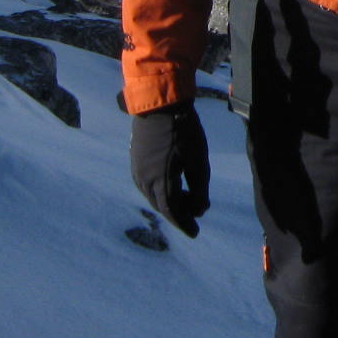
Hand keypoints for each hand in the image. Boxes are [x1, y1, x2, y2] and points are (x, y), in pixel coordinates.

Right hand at [131, 102, 210, 236]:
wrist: (160, 105)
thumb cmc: (183, 131)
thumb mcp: (199, 160)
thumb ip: (200, 188)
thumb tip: (201, 210)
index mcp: (161, 182)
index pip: (172, 212)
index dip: (184, 224)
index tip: (195, 233)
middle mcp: (144, 181)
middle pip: (162, 206)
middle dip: (179, 214)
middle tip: (195, 214)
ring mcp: (137, 171)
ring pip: (153, 196)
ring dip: (170, 202)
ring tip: (188, 199)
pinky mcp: (135, 162)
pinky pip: (147, 185)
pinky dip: (160, 191)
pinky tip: (173, 185)